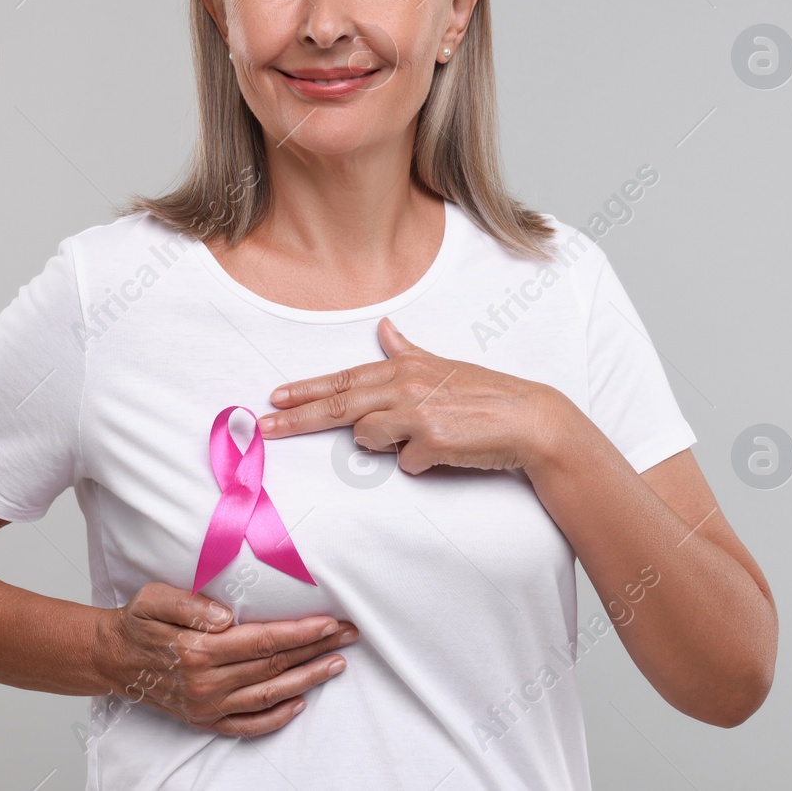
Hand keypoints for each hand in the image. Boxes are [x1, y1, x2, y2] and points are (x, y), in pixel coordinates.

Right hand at [97, 582, 359, 736]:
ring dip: (307, 680)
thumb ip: (189, 604)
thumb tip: (226, 615)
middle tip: (348, 635)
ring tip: (337, 663)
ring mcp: (207, 705)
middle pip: (274, 666)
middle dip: (316, 649)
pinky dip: (276, 717)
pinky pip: (247, 724)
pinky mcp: (205, 719)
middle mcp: (207, 683)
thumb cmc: (137, 623)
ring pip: (268, 695)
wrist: (111, 659)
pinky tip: (300, 702)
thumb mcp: (153, 600)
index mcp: (198, 651)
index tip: (329, 622)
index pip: (263, 641)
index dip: (300, 632)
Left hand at [258, 316, 571, 475]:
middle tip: (264, 428)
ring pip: (368, 438)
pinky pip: (405, 463)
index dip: (306, 390)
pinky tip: (445, 451)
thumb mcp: (443, 365)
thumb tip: (387, 327)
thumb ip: (408, 351)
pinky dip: (420, 463)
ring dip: (387, 445)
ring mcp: (416, 413)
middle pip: (338, 406)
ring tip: (425, 435)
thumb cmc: (485, 393)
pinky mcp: (430, 441)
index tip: (274, 399)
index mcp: (404, 367)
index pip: (344, 379)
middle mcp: (405, 386)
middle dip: (297, 418)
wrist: (527, 419)